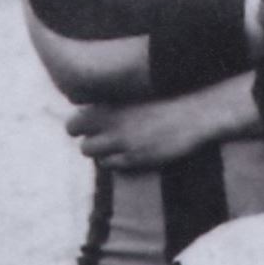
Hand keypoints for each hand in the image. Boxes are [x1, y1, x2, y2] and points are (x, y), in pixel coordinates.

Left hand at [67, 95, 195, 168]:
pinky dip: (116, 162)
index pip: (73, 124)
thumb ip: (107, 109)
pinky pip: (112, 166)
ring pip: (96, 158)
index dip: (78, 130)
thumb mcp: (130, 99)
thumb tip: (83, 118)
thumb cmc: (162, 105)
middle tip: (105, 142)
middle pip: (83, 145)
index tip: (88, 130)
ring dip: (103, 155)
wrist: (190, 116)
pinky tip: (131, 154)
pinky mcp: (135, 159)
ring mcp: (123, 144)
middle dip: (92, 145)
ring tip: (119, 149)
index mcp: (109, 107)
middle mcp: (112, 125)